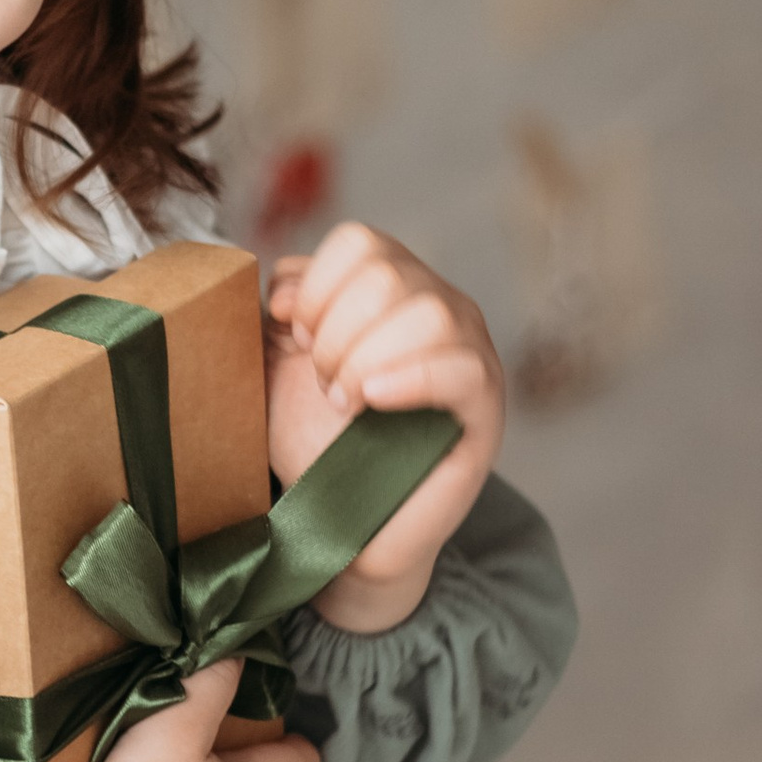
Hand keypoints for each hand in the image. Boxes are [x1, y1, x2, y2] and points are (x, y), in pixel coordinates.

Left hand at [265, 222, 504, 633]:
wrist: (344, 520)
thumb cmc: (318, 441)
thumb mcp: (280, 366)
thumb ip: (278, 314)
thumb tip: (287, 283)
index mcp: (391, 284)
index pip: (359, 241)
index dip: (315, 288)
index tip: (296, 339)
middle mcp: (439, 305)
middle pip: (387, 274)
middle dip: (334, 333)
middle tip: (322, 384)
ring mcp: (469, 351)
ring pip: (427, 312)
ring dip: (365, 359)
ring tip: (344, 403)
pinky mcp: (484, 405)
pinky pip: (462, 365)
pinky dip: (410, 376)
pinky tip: (372, 400)